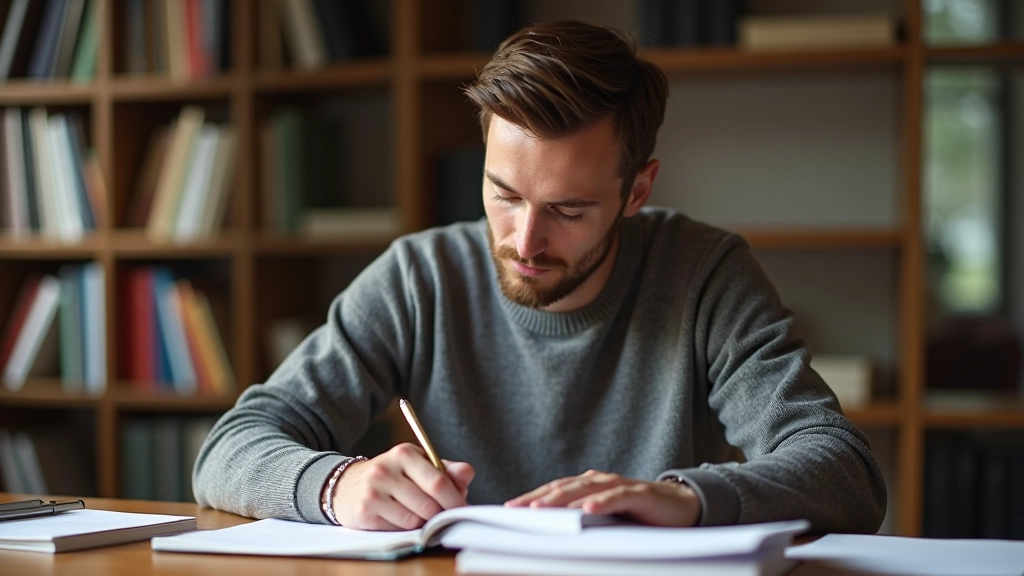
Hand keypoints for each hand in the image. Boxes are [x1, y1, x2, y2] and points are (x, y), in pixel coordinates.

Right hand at [330, 443, 474, 530]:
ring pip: (414, 519)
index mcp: (404, 453)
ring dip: (421, 523)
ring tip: (416, 514)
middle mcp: (386, 469)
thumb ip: (445, 470)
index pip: (438, 481)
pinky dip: (404, 528)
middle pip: (428, 504)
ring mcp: (373, 490)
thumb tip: (467, 474)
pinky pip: (397, 529)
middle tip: (443, 517)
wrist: (348, 484)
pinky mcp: (364, 511)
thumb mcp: (417, 465)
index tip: (463, 509)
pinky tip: (398, 518)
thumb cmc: (392, 476)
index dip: (455, 499)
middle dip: (440, 514)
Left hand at [504, 469, 700, 526]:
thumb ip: (583, 526)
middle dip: (537, 499)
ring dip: (561, 499)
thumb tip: (552, 543)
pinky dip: (601, 503)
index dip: (530, 498)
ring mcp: (619, 485)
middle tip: (515, 510)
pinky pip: (617, 497)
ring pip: (584, 489)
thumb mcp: (606, 523)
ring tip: (540, 510)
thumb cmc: (639, 517)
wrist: (682, 507)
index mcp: (587, 486)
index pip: (553, 491)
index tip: (507, 510)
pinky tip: (587, 510)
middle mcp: (599, 481)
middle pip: (562, 488)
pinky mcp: (639, 493)